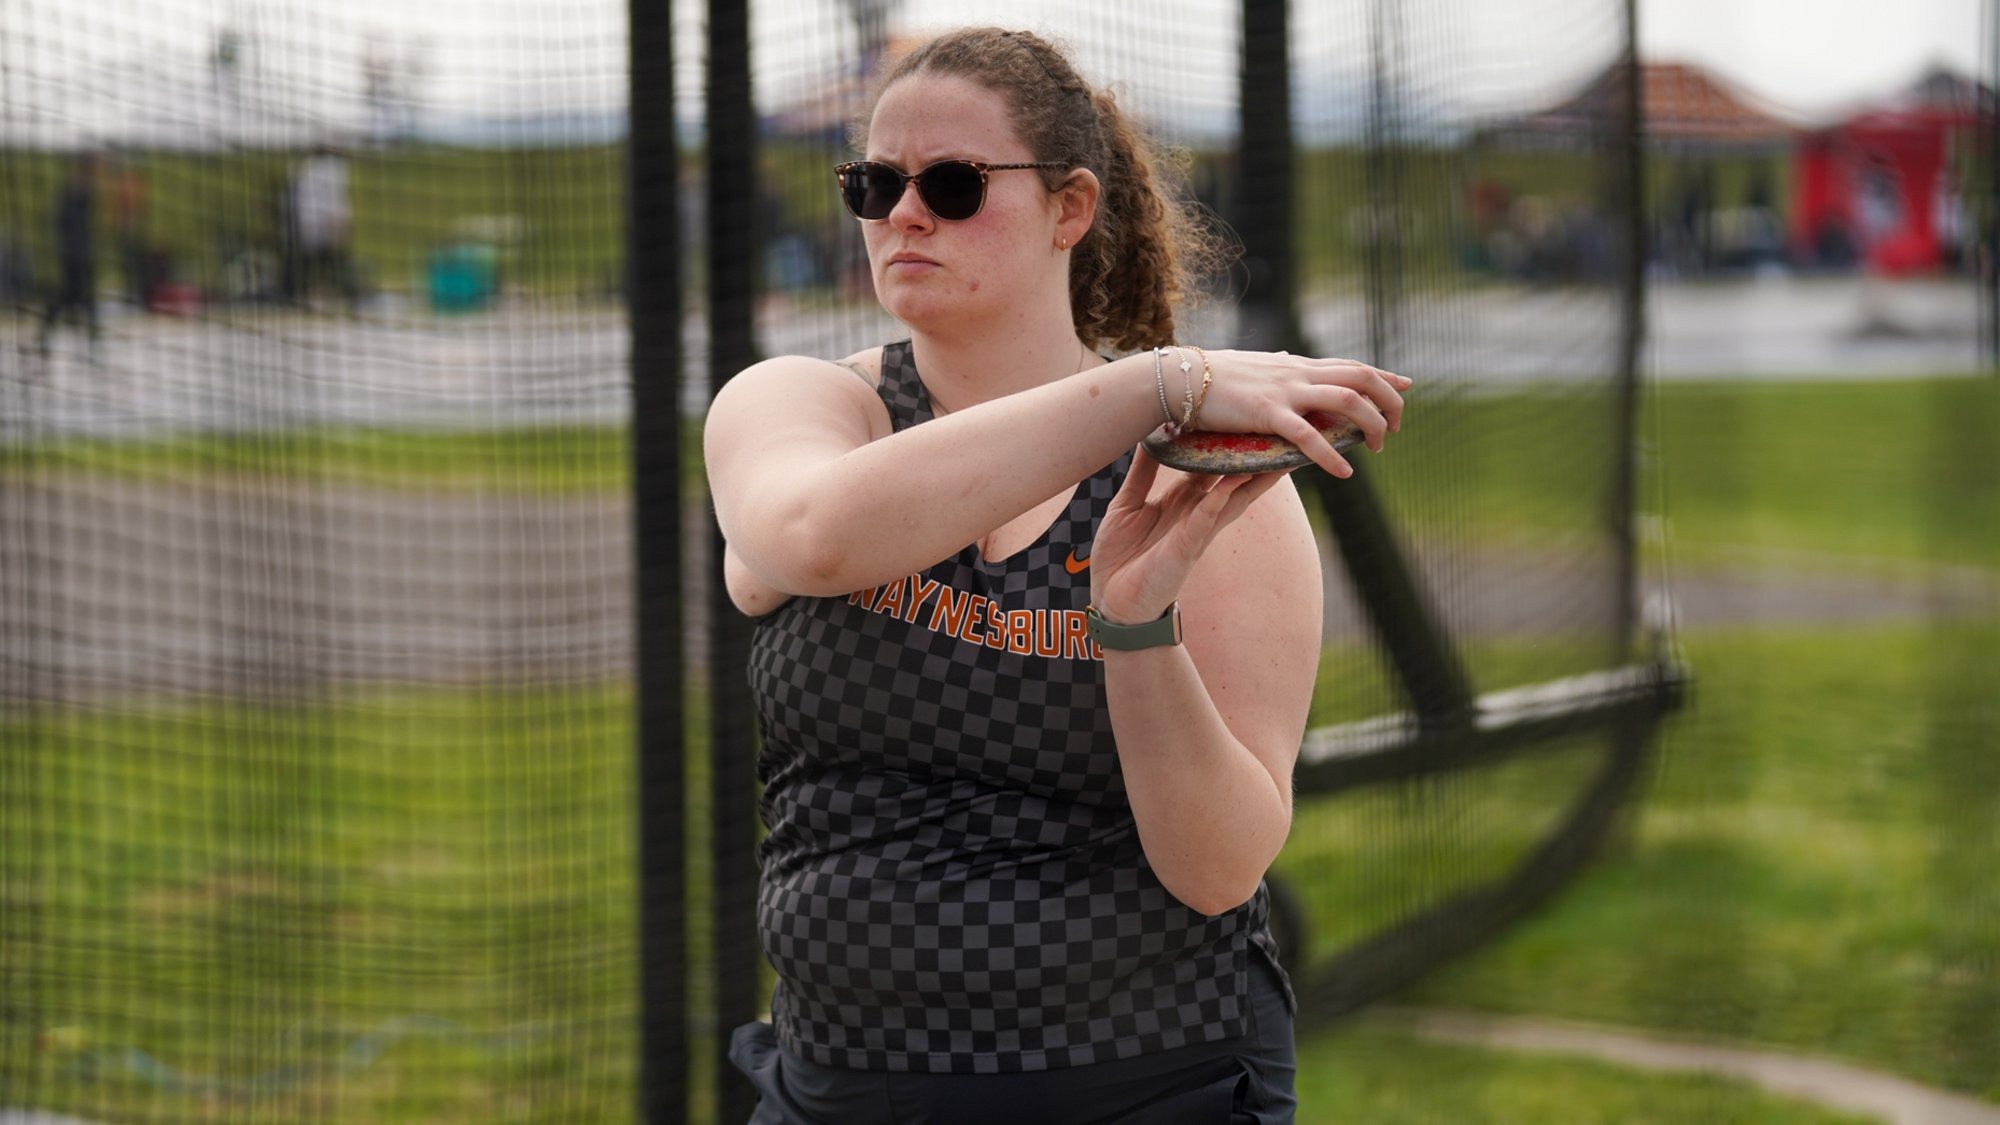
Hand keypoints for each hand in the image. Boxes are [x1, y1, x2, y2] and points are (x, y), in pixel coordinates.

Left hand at [1089, 446, 1289, 626]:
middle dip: (1257, 456)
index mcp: (1183, 500)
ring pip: (1232, 497)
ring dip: (1251, 476)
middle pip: (1234, 477)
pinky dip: (1217, 501)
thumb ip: (1141, 473)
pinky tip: (1231, 484)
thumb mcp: (1128, 505)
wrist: (1112, 601)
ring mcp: (1195, 530)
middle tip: (1283, 428)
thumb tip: (1148, 436)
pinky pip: (1205, 520)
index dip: (1228, 441)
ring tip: (1276, 452)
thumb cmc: (1122, 556)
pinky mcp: (1186, 548)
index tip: (1244, 414)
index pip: (1213, 465)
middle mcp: (1196, 512)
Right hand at [1176, 350, 1411, 477]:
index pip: (1352, 366)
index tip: (1406, 387)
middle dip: (1389, 403)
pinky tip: (1343, 473)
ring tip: (1377, 448)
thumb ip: (1277, 367)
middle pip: (1362, 379)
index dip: (1384, 377)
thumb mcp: (1255, 367)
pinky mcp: (1267, 413)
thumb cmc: (1210, 376)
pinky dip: (1330, 456)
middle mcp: (1298, 373)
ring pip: (1348, 401)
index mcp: (1296, 365)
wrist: (1178, 377)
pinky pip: (1308, 436)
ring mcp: (1285, 391)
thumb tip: (1287, 360)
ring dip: (1371, 425)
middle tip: (1394, 430)